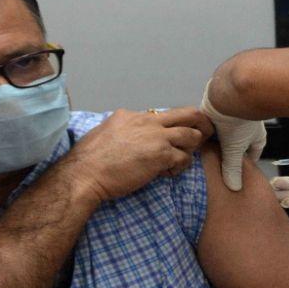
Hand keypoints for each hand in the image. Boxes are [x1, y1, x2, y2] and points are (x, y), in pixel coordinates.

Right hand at [61, 107, 213, 202]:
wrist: (85, 174)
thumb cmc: (89, 160)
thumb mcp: (106, 133)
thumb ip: (124, 131)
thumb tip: (130, 139)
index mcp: (132, 115)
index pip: (163, 114)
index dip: (170, 127)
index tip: (169, 139)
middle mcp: (147, 121)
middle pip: (188, 114)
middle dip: (201, 124)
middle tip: (204, 136)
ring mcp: (156, 136)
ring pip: (192, 135)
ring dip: (191, 149)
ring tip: (178, 161)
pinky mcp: (162, 154)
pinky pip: (184, 158)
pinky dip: (180, 167)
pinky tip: (168, 173)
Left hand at [201, 80, 266, 190]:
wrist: (228, 93)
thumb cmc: (238, 123)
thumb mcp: (234, 149)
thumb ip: (232, 168)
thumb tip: (234, 188)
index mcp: (257, 139)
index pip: (251, 158)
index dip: (241, 167)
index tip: (230, 176)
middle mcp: (247, 130)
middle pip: (236, 147)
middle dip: (226, 155)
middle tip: (213, 168)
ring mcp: (235, 120)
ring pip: (224, 136)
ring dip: (216, 142)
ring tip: (203, 155)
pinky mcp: (221, 111)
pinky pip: (215, 126)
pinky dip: (209, 131)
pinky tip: (198, 139)